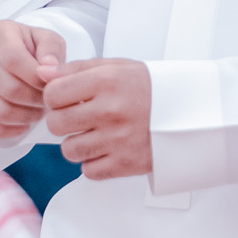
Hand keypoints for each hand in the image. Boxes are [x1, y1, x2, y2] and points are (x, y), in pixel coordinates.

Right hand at [0, 21, 67, 139]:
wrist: (14, 57)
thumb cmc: (32, 48)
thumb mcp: (48, 40)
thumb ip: (52, 50)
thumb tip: (48, 69)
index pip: (14, 60)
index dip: (37, 78)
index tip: (51, 84)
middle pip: (9, 88)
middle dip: (36, 100)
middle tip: (49, 101)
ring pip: (0, 110)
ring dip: (26, 116)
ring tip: (38, 110)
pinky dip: (10, 130)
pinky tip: (23, 121)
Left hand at [43, 58, 152, 178]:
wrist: (194, 111)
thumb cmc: (152, 88)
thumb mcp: (117, 66)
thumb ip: (76, 69)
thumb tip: (42, 74)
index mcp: (107, 81)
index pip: (52, 94)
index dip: (55, 97)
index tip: (66, 98)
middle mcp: (112, 110)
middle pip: (56, 124)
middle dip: (63, 121)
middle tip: (79, 117)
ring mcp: (119, 139)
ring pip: (69, 151)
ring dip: (77, 144)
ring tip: (95, 134)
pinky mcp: (127, 164)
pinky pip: (89, 171)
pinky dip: (94, 163)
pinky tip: (107, 149)